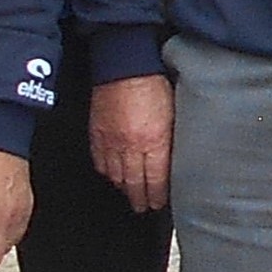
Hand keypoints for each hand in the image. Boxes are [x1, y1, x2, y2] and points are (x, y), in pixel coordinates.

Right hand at [92, 77, 174, 211]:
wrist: (125, 63)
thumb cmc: (155, 83)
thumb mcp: (174, 114)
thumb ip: (171, 140)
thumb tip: (174, 161)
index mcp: (154, 142)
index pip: (156, 181)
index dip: (157, 197)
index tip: (159, 205)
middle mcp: (131, 147)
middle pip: (134, 183)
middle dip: (140, 199)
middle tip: (144, 208)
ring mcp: (111, 142)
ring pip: (116, 176)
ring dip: (124, 189)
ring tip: (130, 197)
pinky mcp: (97, 133)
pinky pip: (100, 162)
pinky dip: (107, 173)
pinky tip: (112, 176)